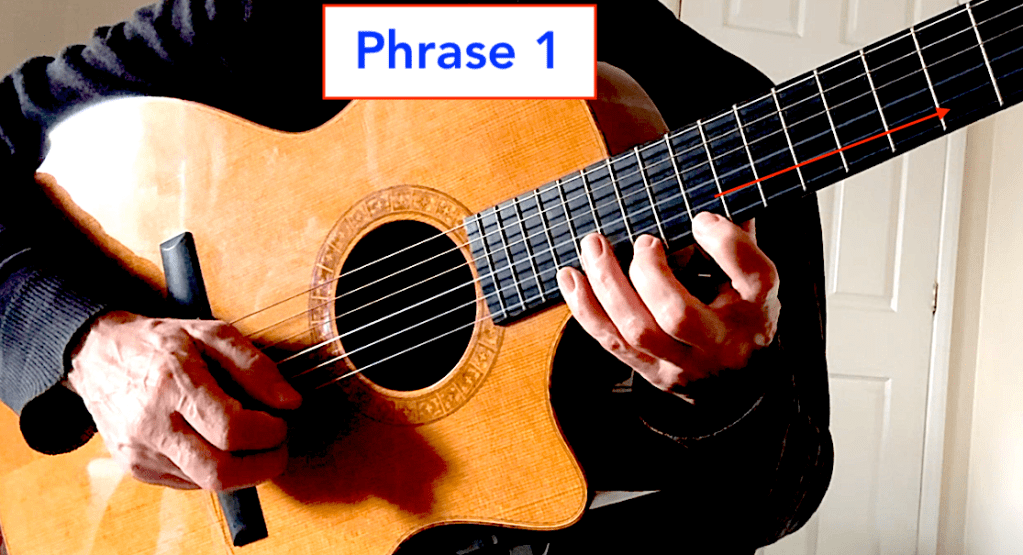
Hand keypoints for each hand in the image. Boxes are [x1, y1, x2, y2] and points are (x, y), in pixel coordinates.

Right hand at [66, 311, 301, 490]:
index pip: (231, 429)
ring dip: (244, 471)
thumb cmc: (159, 342)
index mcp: (172, 384)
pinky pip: (189, 482)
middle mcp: (152, 424)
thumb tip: (290, 402)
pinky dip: (216, 469)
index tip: (282, 422)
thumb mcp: (210, 333)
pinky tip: (220, 445)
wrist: (96, 355)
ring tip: (254, 443)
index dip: (269, 433)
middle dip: (263, 466)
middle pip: (220, 472)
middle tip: (279, 446)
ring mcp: (140, 452)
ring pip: (207, 483)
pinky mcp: (136, 468)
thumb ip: (255, 366)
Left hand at [556, 212, 779, 396]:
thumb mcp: (753, 279)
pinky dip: (585, 308)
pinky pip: (611, 342)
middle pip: (677, 315)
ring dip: (607, 284)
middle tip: (641, 241)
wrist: (740, 383)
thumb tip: (713, 188)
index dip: (725, 242)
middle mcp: (722, 342)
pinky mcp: (653, 372)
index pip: (753, 275)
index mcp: (758, 308)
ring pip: (636, 330)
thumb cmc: (742, 315)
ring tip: (593, 246)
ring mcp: (684, 363)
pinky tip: (571, 277)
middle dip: (648, 272)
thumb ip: (735, 238)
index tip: (700, 218)